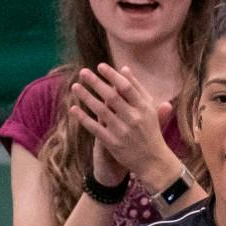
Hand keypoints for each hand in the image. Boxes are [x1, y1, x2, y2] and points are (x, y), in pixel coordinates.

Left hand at [72, 65, 173, 188]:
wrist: (152, 160)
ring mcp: (122, 130)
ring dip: (86, 97)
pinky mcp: (112, 143)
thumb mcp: (150, 109)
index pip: (126, 87)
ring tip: (75, 86)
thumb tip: (124, 69)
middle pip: (112, 96)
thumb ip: (138, 89)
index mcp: (145, 107)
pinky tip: (73, 109)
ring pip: (101, 110)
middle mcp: (134, 117)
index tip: (100, 66)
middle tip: (83, 72)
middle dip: (96, 83)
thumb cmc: (150, 130)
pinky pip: (95, 128)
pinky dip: (83, 118)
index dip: (112, 75)